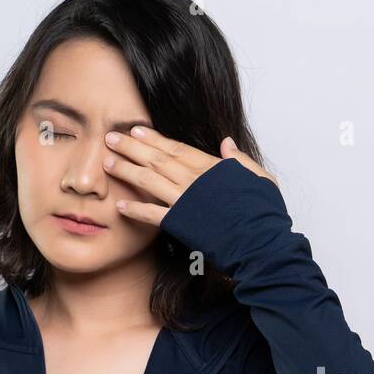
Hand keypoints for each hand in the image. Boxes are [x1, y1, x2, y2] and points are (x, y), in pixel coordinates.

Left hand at [102, 127, 277, 226]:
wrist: (263, 244)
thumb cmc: (266, 215)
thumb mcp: (262, 180)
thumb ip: (241, 161)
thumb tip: (227, 143)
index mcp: (214, 168)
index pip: (178, 148)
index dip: (155, 138)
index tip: (137, 129)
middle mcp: (195, 180)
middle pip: (157, 158)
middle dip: (132, 146)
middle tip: (111, 137)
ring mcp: (186, 201)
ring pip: (149, 180)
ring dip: (126, 170)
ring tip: (107, 162)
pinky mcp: (181, 224)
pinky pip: (152, 214)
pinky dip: (135, 210)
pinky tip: (119, 205)